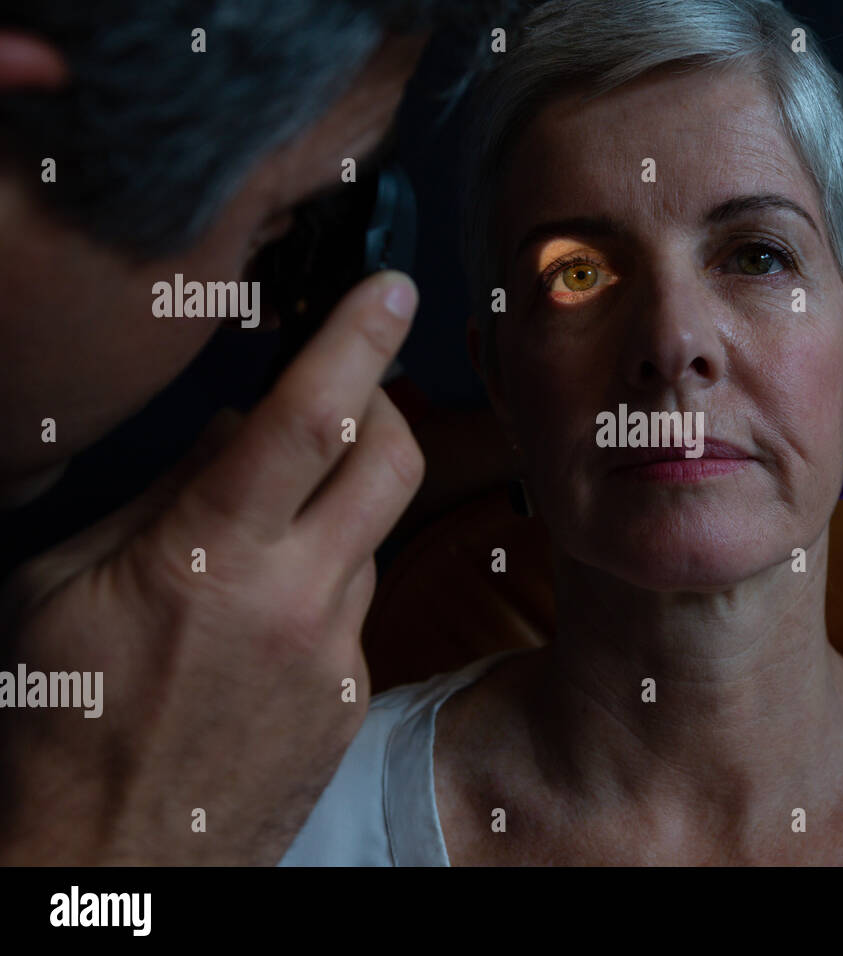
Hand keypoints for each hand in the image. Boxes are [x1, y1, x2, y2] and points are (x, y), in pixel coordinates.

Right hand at [0, 270, 423, 864]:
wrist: (110, 861)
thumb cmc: (59, 720)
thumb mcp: (63, 585)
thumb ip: (158, 496)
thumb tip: (230, 436)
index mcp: (210, 553)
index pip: (310, 417)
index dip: (357, 339)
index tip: (392, 288)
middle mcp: (294, 595)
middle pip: (395, 459)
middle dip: (386, 405)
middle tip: (354, 397)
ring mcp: (335, 651)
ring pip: (371, 535)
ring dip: (336, 513)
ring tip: (256, 549)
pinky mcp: (352, 695)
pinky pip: (356, 608)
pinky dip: (322, 587)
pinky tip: (261, 625)